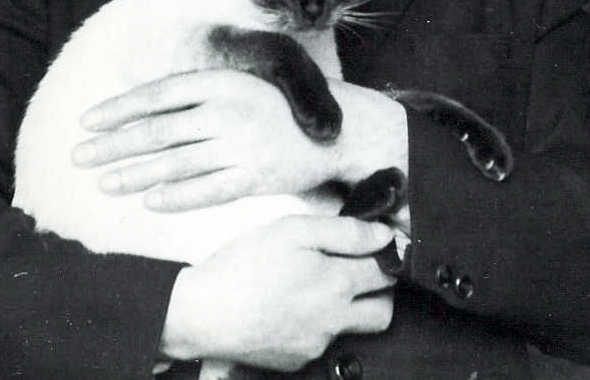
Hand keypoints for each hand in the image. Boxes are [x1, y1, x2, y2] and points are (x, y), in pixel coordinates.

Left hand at [73, 69, 407, 214]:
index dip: (120, 108)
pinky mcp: (256, 178)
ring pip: (176, 164)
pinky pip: (208, 192)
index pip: (158, 94)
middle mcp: (228, 112)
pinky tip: (150, 201)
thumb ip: (196, 92)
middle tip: (79, 156)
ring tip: (104, 182)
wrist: (337, 129)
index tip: (88, 121)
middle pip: (158, 131)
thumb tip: (141, 98)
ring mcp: (242, 146)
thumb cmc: (278, 106)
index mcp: (221, 82)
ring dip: (135, 174)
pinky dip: (177, 197)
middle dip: (114, 145)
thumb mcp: (239, 84)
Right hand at [161, 215, 396, 370]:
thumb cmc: (245, 265)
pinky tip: (294, 304)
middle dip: (380, 289)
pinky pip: (323, 342)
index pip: (384, 270)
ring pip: (354, 328)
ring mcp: (317, 344)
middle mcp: (335, 320)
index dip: (385, 252)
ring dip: (351, 308)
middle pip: (383, 310)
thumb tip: (383, 235)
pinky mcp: (297, 359)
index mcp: (338, 284)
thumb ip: (344, 231)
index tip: (379, 243)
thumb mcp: (293, 230)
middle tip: (361, 268)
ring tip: (325, 285)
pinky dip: (318, 323)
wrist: (204, 312)